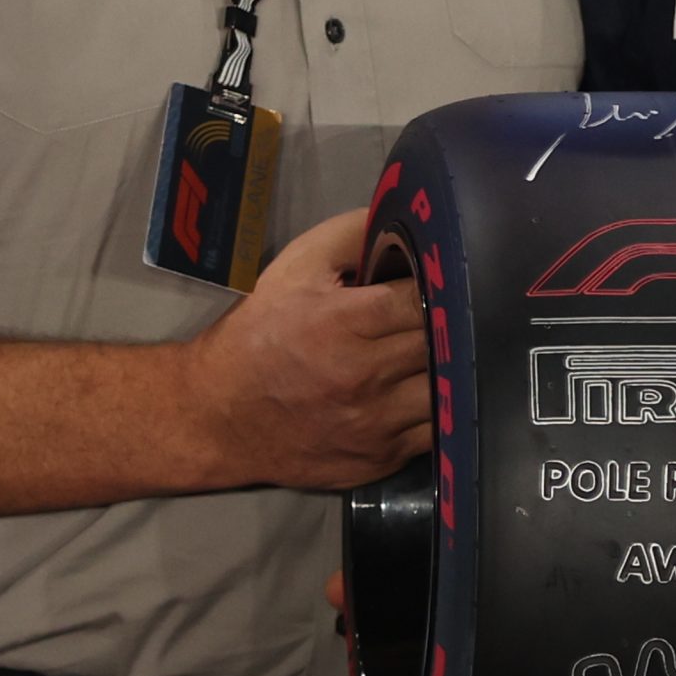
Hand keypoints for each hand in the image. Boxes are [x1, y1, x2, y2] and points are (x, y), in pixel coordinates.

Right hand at [190, 210, 429, 489]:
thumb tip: (408, 218)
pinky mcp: (382, 458)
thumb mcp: (296, 265)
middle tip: (454, 311)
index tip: (445, 279)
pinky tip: (435, 388)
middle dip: (452, 323)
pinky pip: (437, 430)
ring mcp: (376, 423)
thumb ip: (353, 234)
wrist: (220, 414)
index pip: (424, 297)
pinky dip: (443, 407)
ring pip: (449, 389)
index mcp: (345, 322)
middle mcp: (365, 376)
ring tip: (449, 349)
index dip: (441, 284)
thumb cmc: (261, 331)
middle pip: (444, 342)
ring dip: (453, 366)